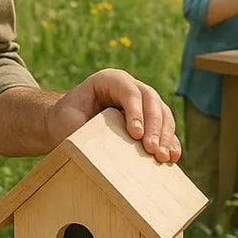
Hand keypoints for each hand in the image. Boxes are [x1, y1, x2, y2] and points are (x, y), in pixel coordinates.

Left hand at [48, 69, 180, 161]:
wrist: (65, 124)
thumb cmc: (66, 120)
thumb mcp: (68, 119)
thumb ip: (84, 126)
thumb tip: (101, 146)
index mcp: (110, 80)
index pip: (128, 91)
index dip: (136, 111)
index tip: (136, 134)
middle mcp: (130, 87)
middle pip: (151, 100)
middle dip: (155, 126)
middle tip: (152, 149)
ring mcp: (142, 102)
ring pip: (163, 113)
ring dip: (165, 135)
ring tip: (163, 156)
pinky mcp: (149, 120)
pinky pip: (165, 127)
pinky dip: (169, 141)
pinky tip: (172, 156)